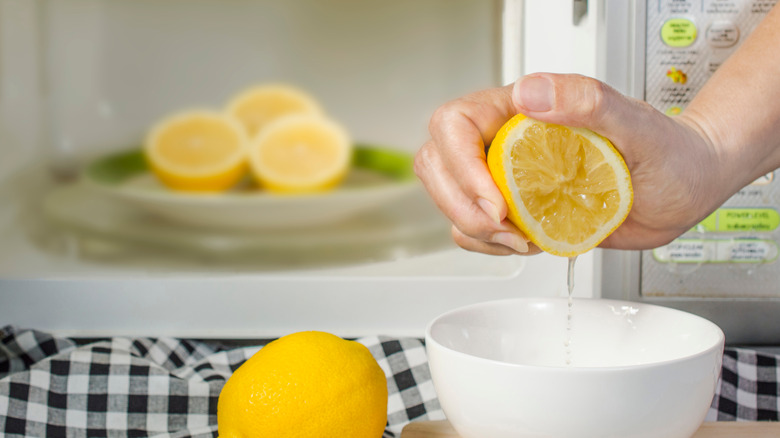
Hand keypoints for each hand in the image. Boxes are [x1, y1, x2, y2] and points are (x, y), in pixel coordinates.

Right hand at [414, 73, 724, 254]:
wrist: (683, 187)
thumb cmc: (667, 151)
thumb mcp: (635, 123)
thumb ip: (586, 101)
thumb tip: (530, 94)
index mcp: (521, 109)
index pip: (455, 124)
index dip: (461, 166)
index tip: (498, 200)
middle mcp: (503, 140)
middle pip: (437, 163)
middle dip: (460, 204)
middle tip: (506, 226)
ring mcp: (504, 177)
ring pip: (448, 199)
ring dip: (474, 230)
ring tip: (523, 236)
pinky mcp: (513, 210)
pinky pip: (471, 229)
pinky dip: (487, 245)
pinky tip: (526, 240)